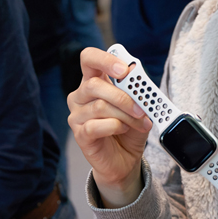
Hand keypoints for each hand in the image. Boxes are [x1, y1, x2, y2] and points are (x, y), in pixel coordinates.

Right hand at [68, 48, 152, 206]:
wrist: (125, 159)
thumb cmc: (129, 128)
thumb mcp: (138, 105)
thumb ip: (135, 88)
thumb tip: (133, 70)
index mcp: (94, 80)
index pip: (89, 58)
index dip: (104, 60)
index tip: (124, 70)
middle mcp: (81, 95)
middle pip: (94, 85)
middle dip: (123, 96)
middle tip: (141, 108)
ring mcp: (77, 115)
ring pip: (100, 106)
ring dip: (126, 115)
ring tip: (140, 122)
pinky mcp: (79, 134)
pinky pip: (96, 125)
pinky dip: (116, 126)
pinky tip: (124, 130)